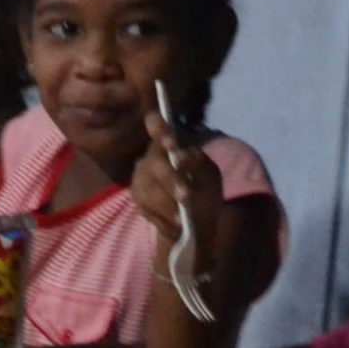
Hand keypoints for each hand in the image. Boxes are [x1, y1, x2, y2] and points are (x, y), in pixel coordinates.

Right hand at [132, 113, 222, 261]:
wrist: (198, 220)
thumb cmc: (204, 189)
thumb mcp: (210, 175)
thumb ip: (198, 164)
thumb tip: (180, 157)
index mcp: (170, 143)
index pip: (156, 124)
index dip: (159, 129)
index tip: (171, 142)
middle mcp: (151, 156)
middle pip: (156, 165)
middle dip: (172, 181)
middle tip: (186, 197)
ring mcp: (141, 178)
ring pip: (150, 189)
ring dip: (167, 204)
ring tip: (182, 219)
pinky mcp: (138, 198)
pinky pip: (148, 207)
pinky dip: (165, 216)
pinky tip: (177, 223)